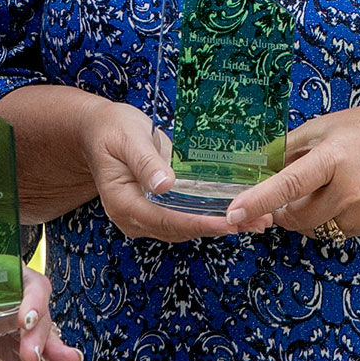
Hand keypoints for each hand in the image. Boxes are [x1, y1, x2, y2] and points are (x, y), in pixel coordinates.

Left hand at [0, 264, 93, 360]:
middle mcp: (24, 301)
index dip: (31, 302)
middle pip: (41, 315)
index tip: (25, 321)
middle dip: (40, 337)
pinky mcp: (30, 347)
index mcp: (9, 279)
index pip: (30, 286)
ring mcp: (30, 325)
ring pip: (49, 339)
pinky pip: (48, 359)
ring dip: (61, 355)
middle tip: (32, 358)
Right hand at [82, 97, 247, 242]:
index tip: (229, 223)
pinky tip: (240, 211)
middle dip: (220, 227)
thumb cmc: (113, 130)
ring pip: (188, 227)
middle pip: (182, 229)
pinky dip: (213, 215)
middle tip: (257, 221)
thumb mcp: (128, 139)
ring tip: (259, 220)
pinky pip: (187, 216)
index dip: (200, 223)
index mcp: (123, 204)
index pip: (167, 221)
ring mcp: (147, 216)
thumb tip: (165, 185)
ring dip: (222, 225)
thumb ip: (146, 162)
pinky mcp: (159, 209)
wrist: (100, 131)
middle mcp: (135, 218)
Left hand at [222, 105, 359, 240]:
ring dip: (302, 213)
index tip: (233, 212)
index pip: (288, 185)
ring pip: (309, 227)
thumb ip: (288, 147)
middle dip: (281, 207)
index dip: (258, 200)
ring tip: (322, 185)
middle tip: (291, 185)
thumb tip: (254, 163)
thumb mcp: (327, 126)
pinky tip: (340, 195)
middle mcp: (347, 191)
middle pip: (293, 216)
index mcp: (334, 159)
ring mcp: (359, 213)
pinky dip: (324, 217)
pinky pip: (329, 231)